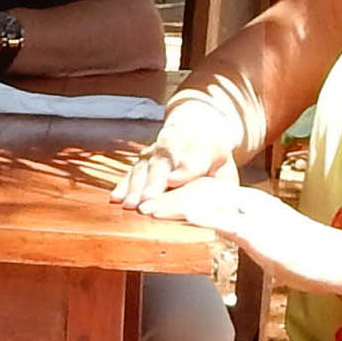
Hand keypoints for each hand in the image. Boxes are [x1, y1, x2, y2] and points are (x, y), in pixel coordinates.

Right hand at [112, 84, 249, 211]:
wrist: (198, 128)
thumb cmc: (214, 159)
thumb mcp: (226, 169)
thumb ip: (222, 187)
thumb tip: (221, 212)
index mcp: (207, 146)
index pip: (195, 158)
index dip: (185, 170)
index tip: (174, 181)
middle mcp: (178, 144)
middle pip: (164, 162)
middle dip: (155, 180)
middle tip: (147, 199)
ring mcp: (157, 149)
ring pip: (145, 166)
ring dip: (136, 186)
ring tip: (130, 205)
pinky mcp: (143, 157)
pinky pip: (131, 170)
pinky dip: (123, 184)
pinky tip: (116, 198)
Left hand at [136, 175, 341, 298]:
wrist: (337, 260)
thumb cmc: (306, 256)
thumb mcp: (266, 242)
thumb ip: (244, 234)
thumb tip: (224, 235)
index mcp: (251, 204)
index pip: (206, 193)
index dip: (176, 196)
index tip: (151, 201)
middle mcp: (251, 202)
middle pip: (200, 192)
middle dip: (166, 197)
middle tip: (136, 203)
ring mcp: (256, 214)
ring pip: (207, 202)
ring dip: (173, 205)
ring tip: (146, 210)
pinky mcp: (261, 231)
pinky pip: (226, 220)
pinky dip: (201, 217)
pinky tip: (180, 217)